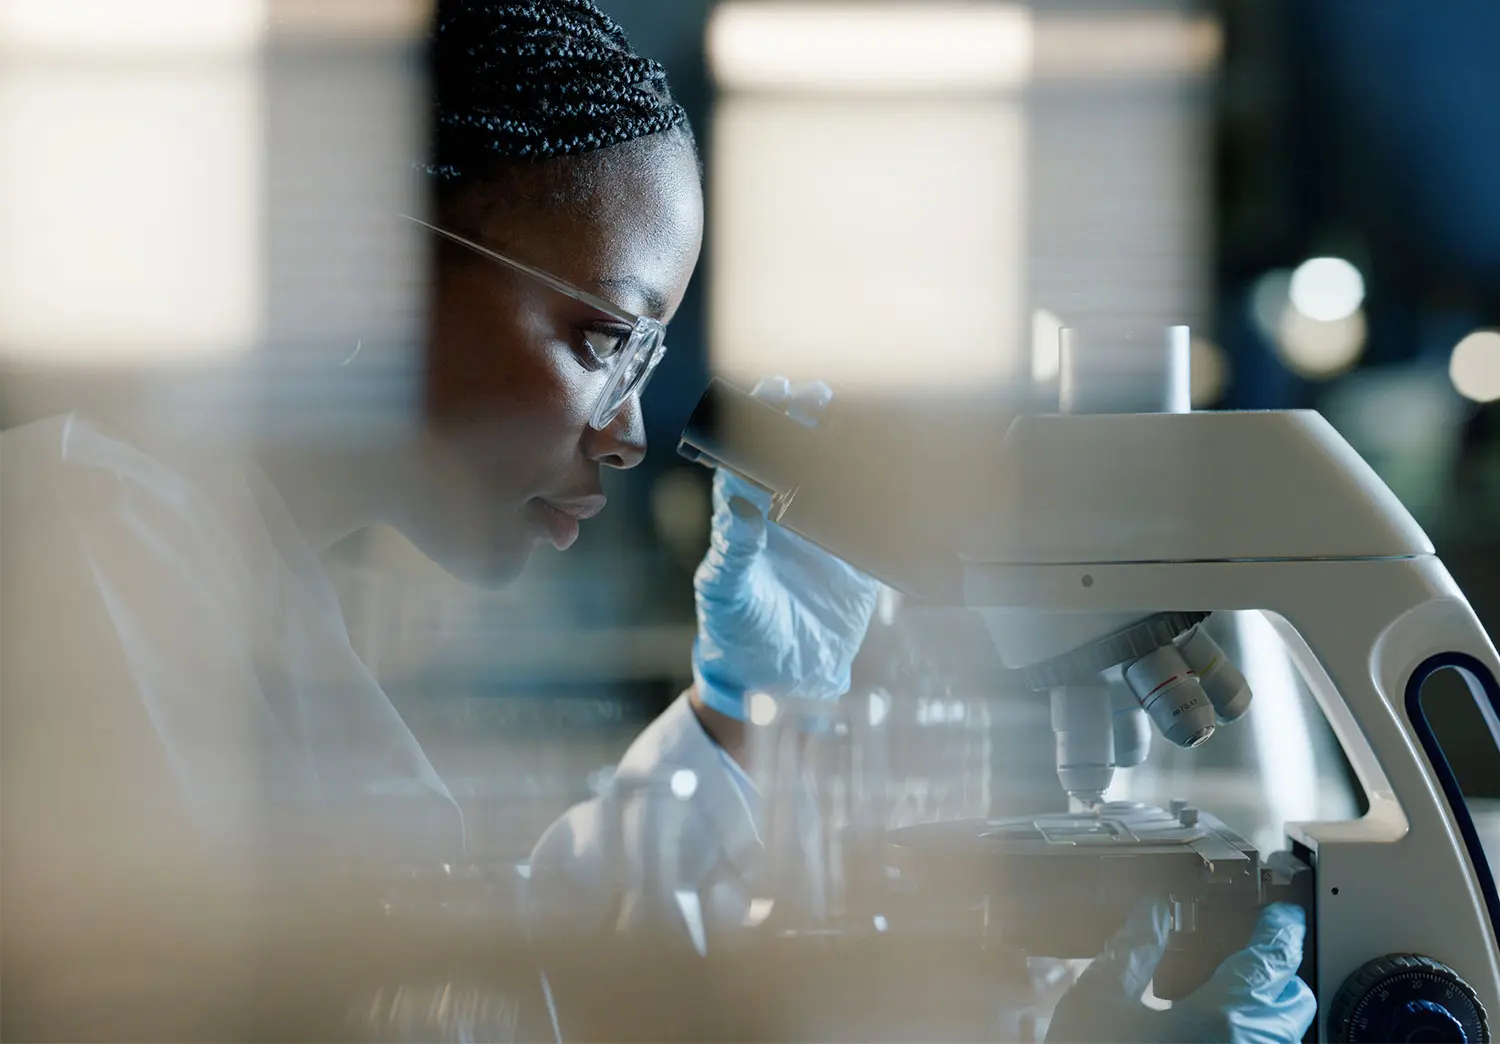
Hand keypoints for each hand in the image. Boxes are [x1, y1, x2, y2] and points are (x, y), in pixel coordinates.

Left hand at [691, 377, 881, 719]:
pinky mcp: (850, 560)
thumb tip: (739, 505)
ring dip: (840, 446)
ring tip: (854, 411)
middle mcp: (782, 520)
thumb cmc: (737, 633)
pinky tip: (892, 463)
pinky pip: (865, 518)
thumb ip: (734, 550)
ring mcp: (817, 537)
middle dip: (804, 420)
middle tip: (818, 391)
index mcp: (746, 520)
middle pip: (791, 457)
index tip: (775, 391)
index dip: (760, 422)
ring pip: (829, 479)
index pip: (750, 458)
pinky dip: (878, 492)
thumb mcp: (728, 592)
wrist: (780, 680)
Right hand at [1046, 898, 1315, 1043]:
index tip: (1281, 915)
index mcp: (1219, 1017)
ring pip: (1284, 1036)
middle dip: (1276, 976)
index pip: (1271, 958)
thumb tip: (1153, 911)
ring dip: (1264, 1014)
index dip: (1281, 928)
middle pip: (1293, 1000)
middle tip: (1243, 962)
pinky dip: (1249, 1039)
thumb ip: (1133, 949)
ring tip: (1219, 1006)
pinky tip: (1209, 1038)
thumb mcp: (1099, 1001)